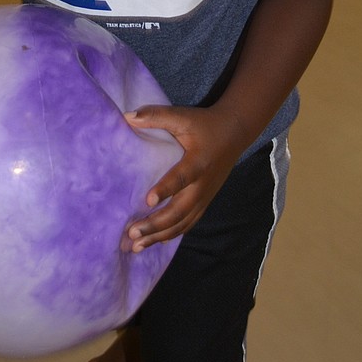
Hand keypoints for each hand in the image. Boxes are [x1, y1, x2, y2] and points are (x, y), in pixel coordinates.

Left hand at [123, 105, 245, 248]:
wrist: (234, 134)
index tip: (147, 200)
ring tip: (136, 245)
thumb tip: (127, 117)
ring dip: (159, 236)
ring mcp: (204, 197)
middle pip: (179, 211)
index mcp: (197, 163)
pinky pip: (187, 223)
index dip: (165, 190)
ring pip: (182, 223)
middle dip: (155, 224)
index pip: (180, 179)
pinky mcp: (204, 202)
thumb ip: (156, 116)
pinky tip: (153, 242)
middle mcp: (202, 185)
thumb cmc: (204, 124)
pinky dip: (171, 234)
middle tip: (131, 233)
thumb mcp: (183, 116)